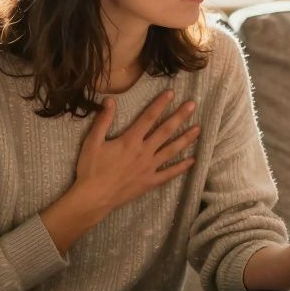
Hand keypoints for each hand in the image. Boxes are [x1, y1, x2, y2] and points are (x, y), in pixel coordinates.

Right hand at [71, 91, 199, 215]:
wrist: (93, 198)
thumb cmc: (91, 169)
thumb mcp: (92, 142)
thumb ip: (103, 120)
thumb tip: (110, 100)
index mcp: (130, 140)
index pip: (148, 117)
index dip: (160, 103)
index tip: (171, 93)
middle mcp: (143, 152)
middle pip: (165, 131)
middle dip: (180, 116)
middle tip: (193, 105)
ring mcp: (149, 168)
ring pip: (171, 150)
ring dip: (186, 138)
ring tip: (198, 129)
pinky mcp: (150, 182)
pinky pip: (169, 174)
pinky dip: (181, 167)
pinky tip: (192, 161)